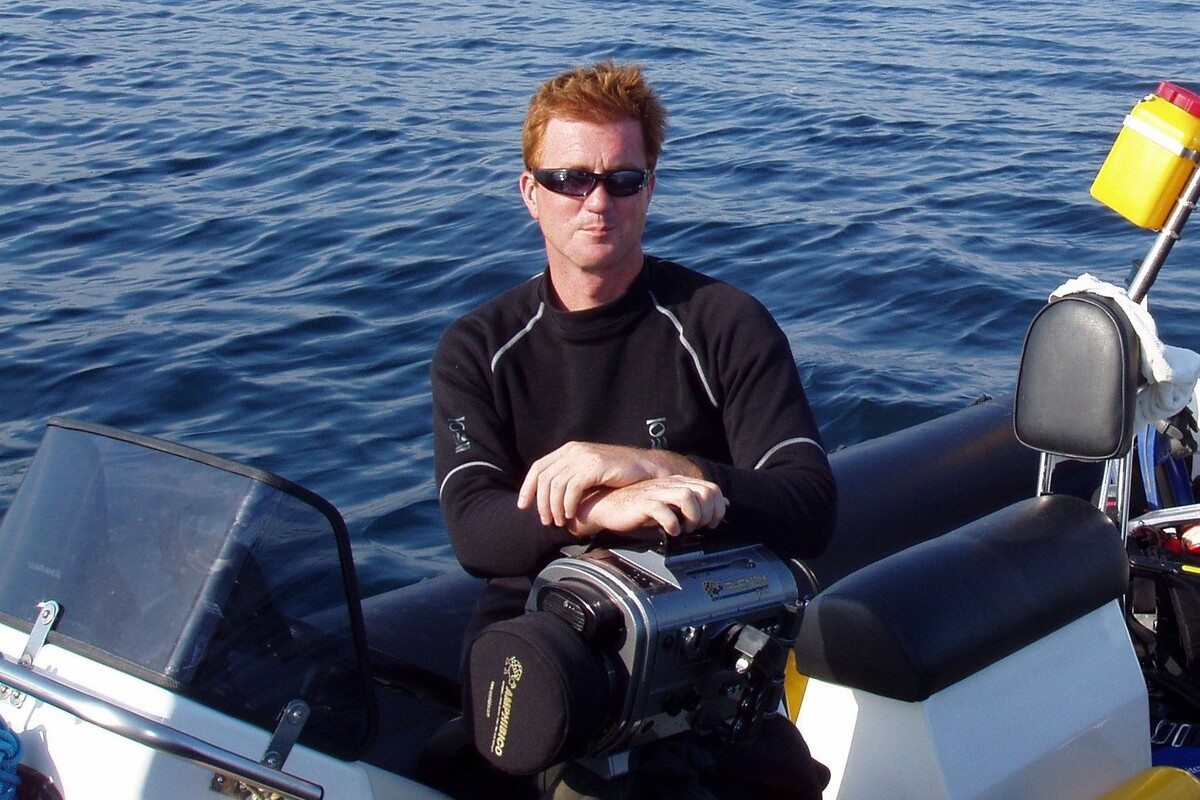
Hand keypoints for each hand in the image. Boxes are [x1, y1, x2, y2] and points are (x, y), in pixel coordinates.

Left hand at [517, 441, 701, 526]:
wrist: (644, 467)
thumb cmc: (617, 474)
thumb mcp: (589, 471)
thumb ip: (571, 477)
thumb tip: (550, 496)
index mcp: (568, 450)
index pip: (538, 467)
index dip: (528, 487)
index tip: (523, 506)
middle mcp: (573, 451)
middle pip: (544, 478)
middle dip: (541, 503)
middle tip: (546, 521)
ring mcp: (583, 457)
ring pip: (555, 485)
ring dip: (554, 507)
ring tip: (559, 521)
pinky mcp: (594, 466)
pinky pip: (571, 488)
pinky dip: (568, 504)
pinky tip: (571, 515)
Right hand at [567, 475, 728, 538]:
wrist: (609, 505)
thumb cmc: (640, 506)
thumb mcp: (671, 502)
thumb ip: (695, 501)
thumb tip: (723, 503)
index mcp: (680, 482)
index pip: (713, 489)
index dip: (717, 509)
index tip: (710, 524)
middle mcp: (671, 484)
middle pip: (705, 493)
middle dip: (707, 515)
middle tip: (696, 528)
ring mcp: (658, 492)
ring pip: (689, 498)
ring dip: (692, 518)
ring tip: (685, 529)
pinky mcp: (644, 503)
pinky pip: (665, 510)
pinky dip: (672, 523)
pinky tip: (670, 531)